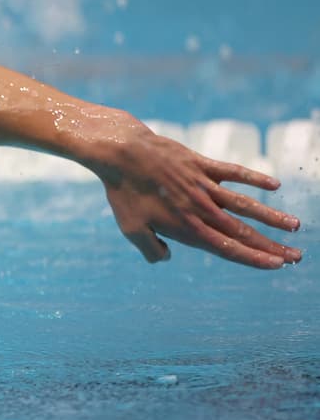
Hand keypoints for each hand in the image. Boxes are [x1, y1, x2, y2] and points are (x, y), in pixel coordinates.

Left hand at [82, 113, 300, 268]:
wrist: (123, 154)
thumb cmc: (124, 194)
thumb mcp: (130, 229)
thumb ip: (150, 250)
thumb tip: (166, 258)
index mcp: (186, 228)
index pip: (227, 248)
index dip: (253, 258)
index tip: (276, 265)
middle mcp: (201, 209)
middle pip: (242, 232)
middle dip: (271, 245)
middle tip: (296, 256)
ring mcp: (204, 185)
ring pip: (245, 204)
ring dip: (271, 216)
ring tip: (295, 226)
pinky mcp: (202, 165)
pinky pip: (234, 172)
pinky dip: (254, 178)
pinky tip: (274, 185)